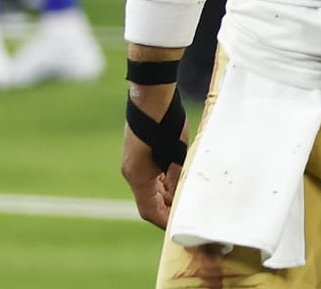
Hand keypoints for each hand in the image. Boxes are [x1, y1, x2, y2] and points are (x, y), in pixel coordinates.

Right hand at [120, 79, 185, 228]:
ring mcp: (133, 163)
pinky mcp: (138, 154)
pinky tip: (179, 180)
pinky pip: (150, 177)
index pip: (150, 212)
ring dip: (167, 196)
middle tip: (188, 213)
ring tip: (187, 198)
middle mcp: (132, 173)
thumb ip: (177, 180)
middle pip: (149, 203)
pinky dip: (163, 183)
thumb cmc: (165, 123)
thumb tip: (182, 199)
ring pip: (150, 190)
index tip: (182, 226)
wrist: (151, 94)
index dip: (166, 222)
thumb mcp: (177, 155)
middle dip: (168, 210)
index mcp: (138, 176)